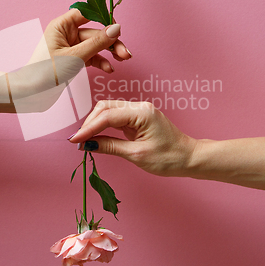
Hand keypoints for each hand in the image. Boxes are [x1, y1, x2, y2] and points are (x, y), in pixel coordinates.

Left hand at [44, 9, 131, 72]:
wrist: (31, 93)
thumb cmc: (46, 72)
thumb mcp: (75, 57)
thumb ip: (97, 43)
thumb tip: (116, 29)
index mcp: (62, 25)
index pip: (87, 13)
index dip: (103, 18)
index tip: (118, 28)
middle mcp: (67, 33)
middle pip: (95, 32)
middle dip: (111, 42)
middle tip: (125, 53)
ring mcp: (71, 47)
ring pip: (95, 45)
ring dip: (109, 52)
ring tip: (123, 59)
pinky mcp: (74, 59)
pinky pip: (91, 57)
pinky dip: (100, 62)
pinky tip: (109, 69)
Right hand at [69, 100, 197, 176]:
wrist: (189, 158)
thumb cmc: (169, 158)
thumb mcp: (137, 155)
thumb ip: (110, 146)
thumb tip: (88, 144)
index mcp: (142, 113)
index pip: (107, 116)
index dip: (88, 128)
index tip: (74, 140)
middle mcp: (139, 107)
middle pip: (105, 108)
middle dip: (89, 123)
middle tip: (78, 141)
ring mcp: (138, 111)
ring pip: (108, 111)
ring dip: (95, 124)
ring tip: (84, 140)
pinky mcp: (137, 119)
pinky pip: (115, 118)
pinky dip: (103, 126)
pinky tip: (96, 137)